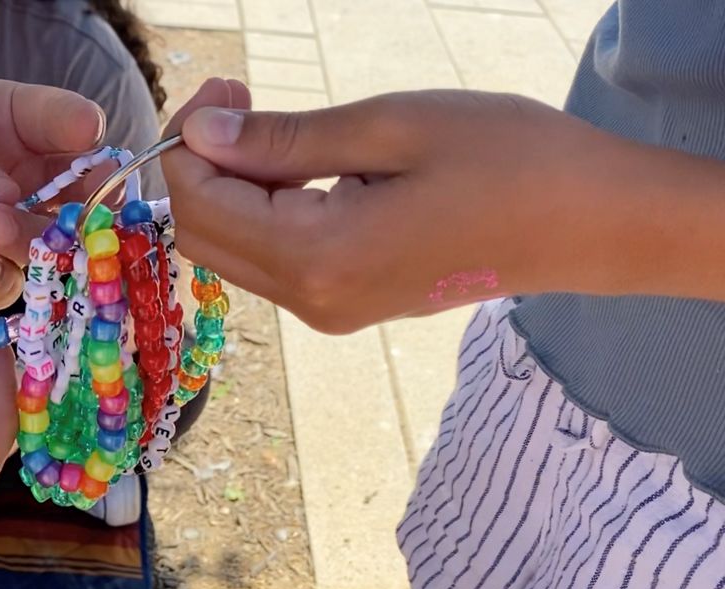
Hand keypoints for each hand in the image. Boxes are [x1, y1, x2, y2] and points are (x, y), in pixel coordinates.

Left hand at [0, 80, 106, 306]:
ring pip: (48, 247)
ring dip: (29, 247)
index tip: (86, 139)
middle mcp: (18, 177)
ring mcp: (0, 229)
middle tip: (46, 212)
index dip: (83, 132)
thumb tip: (2, 196)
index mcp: (7, 121)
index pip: (65, 121)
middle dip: (74, 208)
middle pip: (78, 195)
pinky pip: (8, 286)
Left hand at [162, 81, 702, 332]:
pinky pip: (274, 259)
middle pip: (203, 236)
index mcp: (316, 257)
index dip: (190, 140)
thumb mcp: (389, 127)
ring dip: (233, 186)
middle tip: (241, 99)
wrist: (590, 224)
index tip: (228, 86)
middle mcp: (311, 301)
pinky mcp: (346, 305)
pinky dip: (265, 209)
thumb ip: (283, 139)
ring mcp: (329, 310)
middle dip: (201, 165)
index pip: (199, 205)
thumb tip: (201, 135)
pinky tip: (302, 166)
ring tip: (275, 124)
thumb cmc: (507, 161)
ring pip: (233, 249)